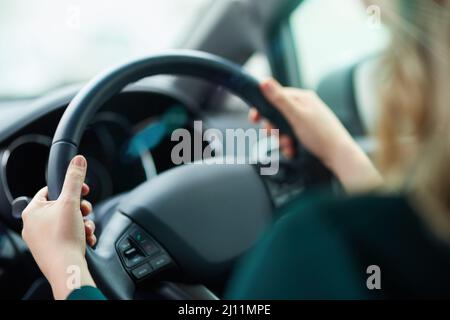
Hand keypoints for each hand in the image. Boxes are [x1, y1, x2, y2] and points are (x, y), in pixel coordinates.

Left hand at [21, 155, 96, 299]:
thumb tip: (78, 161)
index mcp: (32, 211)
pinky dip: (79, 235)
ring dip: (82, 223)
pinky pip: (68, 235)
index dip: (69, 188)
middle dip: (80, 209)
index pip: (50, 189)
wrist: (67, 268)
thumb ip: (75, 179)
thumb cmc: (62, 238)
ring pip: (68, 221)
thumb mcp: (71, 202)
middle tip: (86, 212)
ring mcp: (42, 239)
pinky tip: (85, 239)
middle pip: (63, 206)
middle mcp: (34, 225)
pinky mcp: (52, 249)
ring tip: (85, 229)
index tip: (82, 191)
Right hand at [251, 79, 381, 191]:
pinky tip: (294, 152)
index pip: (275, 97)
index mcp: (302, 98)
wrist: (339, 156)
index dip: (263, 108)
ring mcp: (306, 120)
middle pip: (277, 114)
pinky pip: (290, 137)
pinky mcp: (308, 133)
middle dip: (275, 129)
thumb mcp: (296, 116)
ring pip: (282, 128)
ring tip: (290, 148)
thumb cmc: (321, 135)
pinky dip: (289, 146)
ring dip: (282, 140)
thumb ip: (279, 100)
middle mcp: (304, 107)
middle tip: (277, 138)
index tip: (253, 119)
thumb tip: (264, 81)